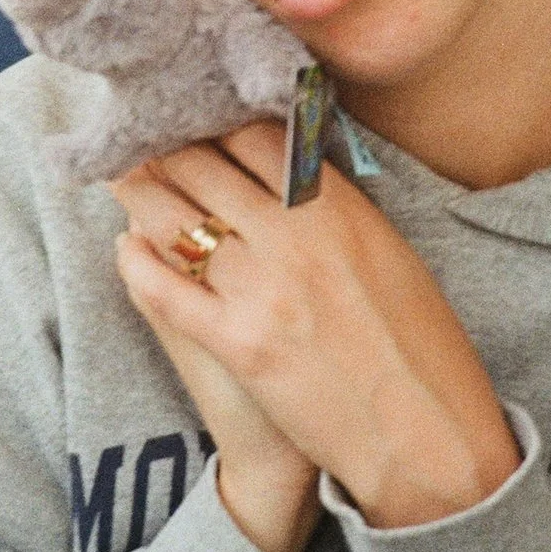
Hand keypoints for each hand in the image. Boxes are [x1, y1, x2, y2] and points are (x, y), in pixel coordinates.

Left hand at [108, 123, 521, 532]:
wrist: (426, 434)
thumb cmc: (422, 348)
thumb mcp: (392, 255)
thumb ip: (338, 209)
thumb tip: (294, 175)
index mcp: (339, 208)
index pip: (257, 136)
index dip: (216, 121)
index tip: (196, 116)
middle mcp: (296, 237)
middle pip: (205, 166)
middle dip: (166, 147)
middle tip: (141, 138)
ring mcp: (262, 289)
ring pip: (175, 219)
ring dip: (142, 193)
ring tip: (124, 178)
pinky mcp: (238, 344)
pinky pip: (166, 291)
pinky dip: (139, 264)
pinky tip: (126, 249)